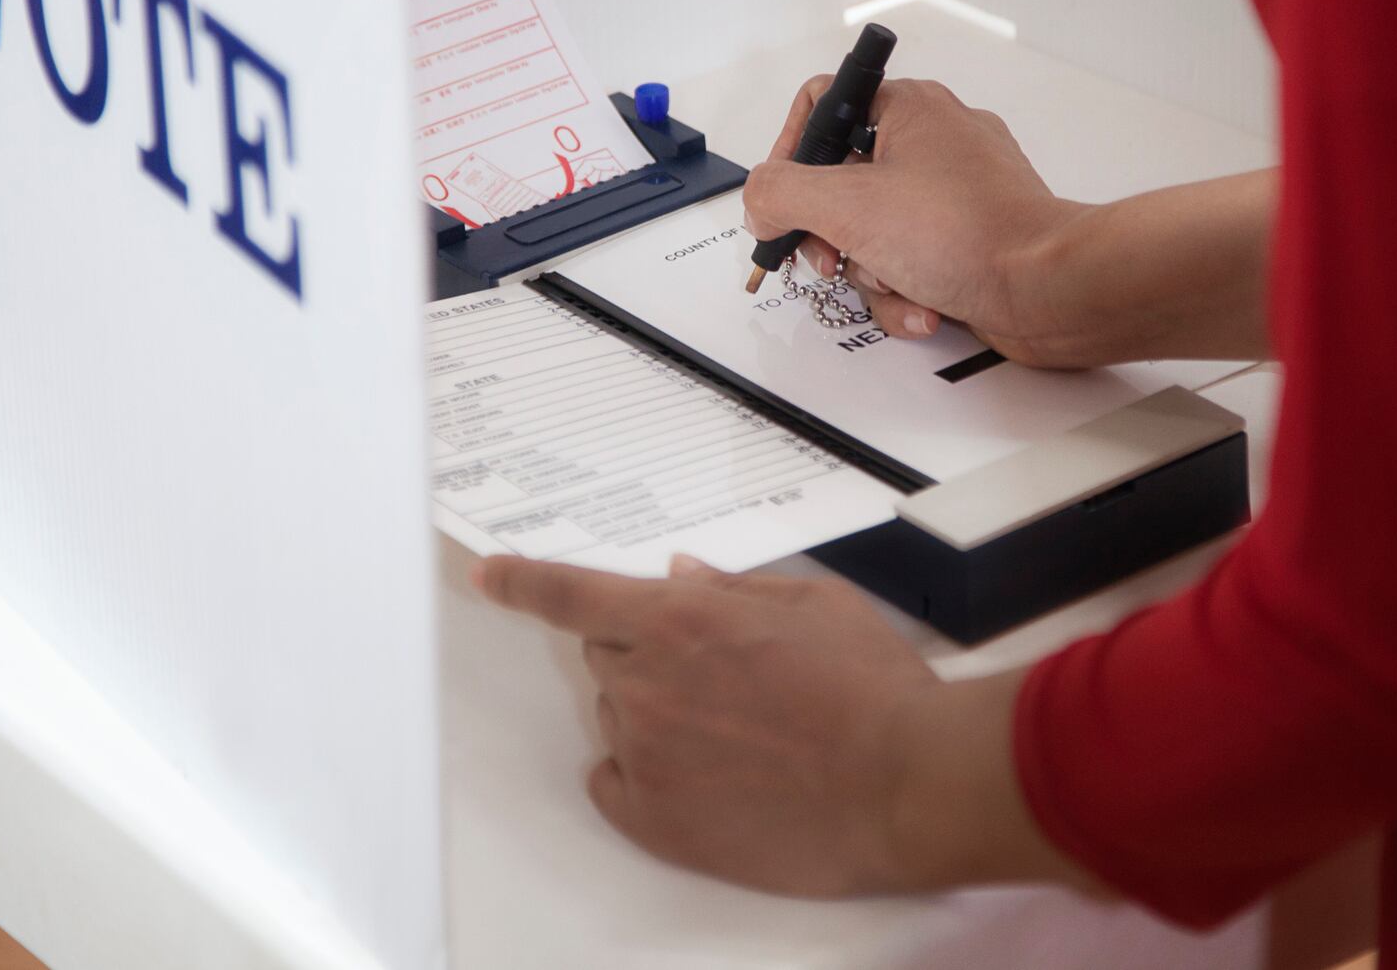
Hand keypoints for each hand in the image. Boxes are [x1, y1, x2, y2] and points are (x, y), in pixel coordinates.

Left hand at [472, 553, 940, 895]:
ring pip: (618, 717)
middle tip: (720, 674)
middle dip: (646, 652)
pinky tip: (704, 775)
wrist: (905, 783)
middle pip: (604, 654)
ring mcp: (646, 754)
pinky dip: (642, 774)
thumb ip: (734, 587)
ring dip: (657, 713)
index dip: (522, 582)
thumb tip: (687, 577)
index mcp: (680, 619)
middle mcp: (647, 683)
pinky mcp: (656, 819)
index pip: (570, 592)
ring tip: (741, 732)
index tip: (491, 577)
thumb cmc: (872, 692)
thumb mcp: (813, 604)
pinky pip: (613, 782)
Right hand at [743, 78, 1086, 363]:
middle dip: (831, 234)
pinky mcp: (970, 242)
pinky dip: (908, 292)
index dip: (791, 151)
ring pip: (873, 234)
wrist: (1048, 289)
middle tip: (829, 256)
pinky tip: (926, 305)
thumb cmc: (970, 233)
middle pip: (841, 182)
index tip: (782, 196)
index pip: (823, 103)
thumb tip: (760, 200)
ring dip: (872, 274)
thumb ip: (781, 193)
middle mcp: (935, 142)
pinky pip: (912, 264)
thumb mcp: (846, 205)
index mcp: (909, 109)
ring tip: (898, 284)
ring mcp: (955, 195)